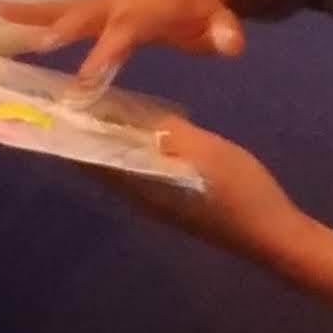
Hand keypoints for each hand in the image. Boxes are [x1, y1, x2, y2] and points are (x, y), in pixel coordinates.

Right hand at [0, 0, 245, 89]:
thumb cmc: (200, 12)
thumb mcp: (219, 20)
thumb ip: (223, 31)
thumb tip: (231, 43)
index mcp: (153, 4)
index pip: (129, 28)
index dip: (107, 51)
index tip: (85, 78)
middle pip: (91, 12)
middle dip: (66, 29)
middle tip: (40, 47)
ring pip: (67, 6)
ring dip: (37, 14)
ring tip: (4, 15)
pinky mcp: (89, 3)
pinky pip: (57, 6)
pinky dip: (30, 9)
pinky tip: (0, 9)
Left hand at [95, 96, 307, 261]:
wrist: (274, 234)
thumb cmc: (240, 191)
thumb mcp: (206, 151)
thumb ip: (170, 132)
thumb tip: (139, 118)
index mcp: (142, 187)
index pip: (91, 160)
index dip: (74, 134)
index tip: (59, 107)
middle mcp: (142, 198)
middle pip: (103, 163)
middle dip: (90, 134)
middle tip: (83, 98)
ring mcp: (159, 202)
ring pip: (123, 167)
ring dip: (114, 141)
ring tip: (110, 108)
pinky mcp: (176, 202)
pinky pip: (143, 171)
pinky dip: (137, 150)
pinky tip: (150, 131)